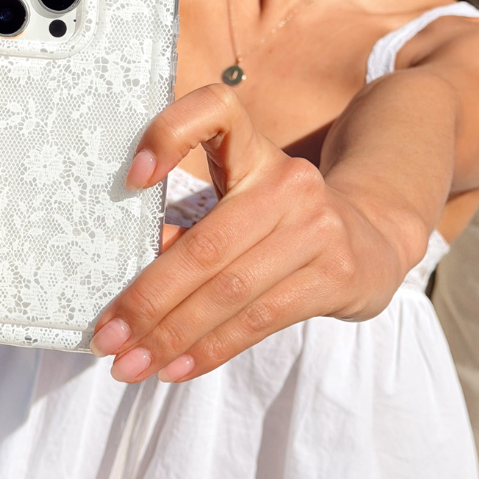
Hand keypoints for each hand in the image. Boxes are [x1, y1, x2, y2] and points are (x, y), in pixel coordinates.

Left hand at [88, 84, 413, 382]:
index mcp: (254, 150)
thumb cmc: (280, 221)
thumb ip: (194, 227)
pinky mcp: (335, 276)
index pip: (215, 109)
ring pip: (228, 293)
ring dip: (171, 337)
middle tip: (105, 337)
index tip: (133, 179)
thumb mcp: (241, 203)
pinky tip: (175, 368)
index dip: (170, 134)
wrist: (372, 238)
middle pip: (205, 246)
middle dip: (148, 299)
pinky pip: (257, 320)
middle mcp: (288, 182)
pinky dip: (209, 349)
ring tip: (130, 365)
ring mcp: (317, 229)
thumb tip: (132, 285)